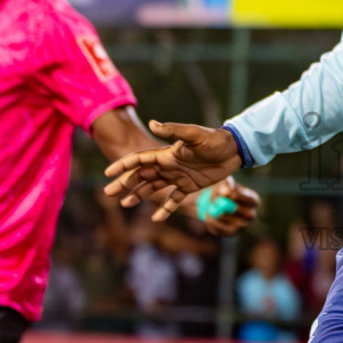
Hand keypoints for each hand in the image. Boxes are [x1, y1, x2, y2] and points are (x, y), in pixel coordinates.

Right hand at [104, 121, 243, 221]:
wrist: (233, 150)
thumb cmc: (214, 140)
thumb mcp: (194, 134)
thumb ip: (174, 130)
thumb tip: (153, 123)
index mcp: (166, 154)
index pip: (139, 160)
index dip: (123, 166)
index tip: (108, 174)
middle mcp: (168, 165)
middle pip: (141, 176)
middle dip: (124, 183)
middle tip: (108, 193)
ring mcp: (178, 177)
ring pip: (153, 188)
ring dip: (139, 195)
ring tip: (125, 204)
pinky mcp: (189, 186)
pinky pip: (174, 200)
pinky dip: (165, 208)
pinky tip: (156, 219)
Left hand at [194, 177, 259, 235]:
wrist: (211, 204)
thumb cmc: (220, 190)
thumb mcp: (223, 184)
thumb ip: (225, 184)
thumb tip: (227, 191)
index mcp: (252, 200)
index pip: (253, 200)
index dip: (243, 197)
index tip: (232, 194)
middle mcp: (251, 214)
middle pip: (248, 214)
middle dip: (233, 208)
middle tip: (220, 203)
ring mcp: (242, 225)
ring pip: (233, 222)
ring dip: (218, 213)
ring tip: (210, 206)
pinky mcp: (231, 232)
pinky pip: (222, 228)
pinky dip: (212, 221)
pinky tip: (208, 214)